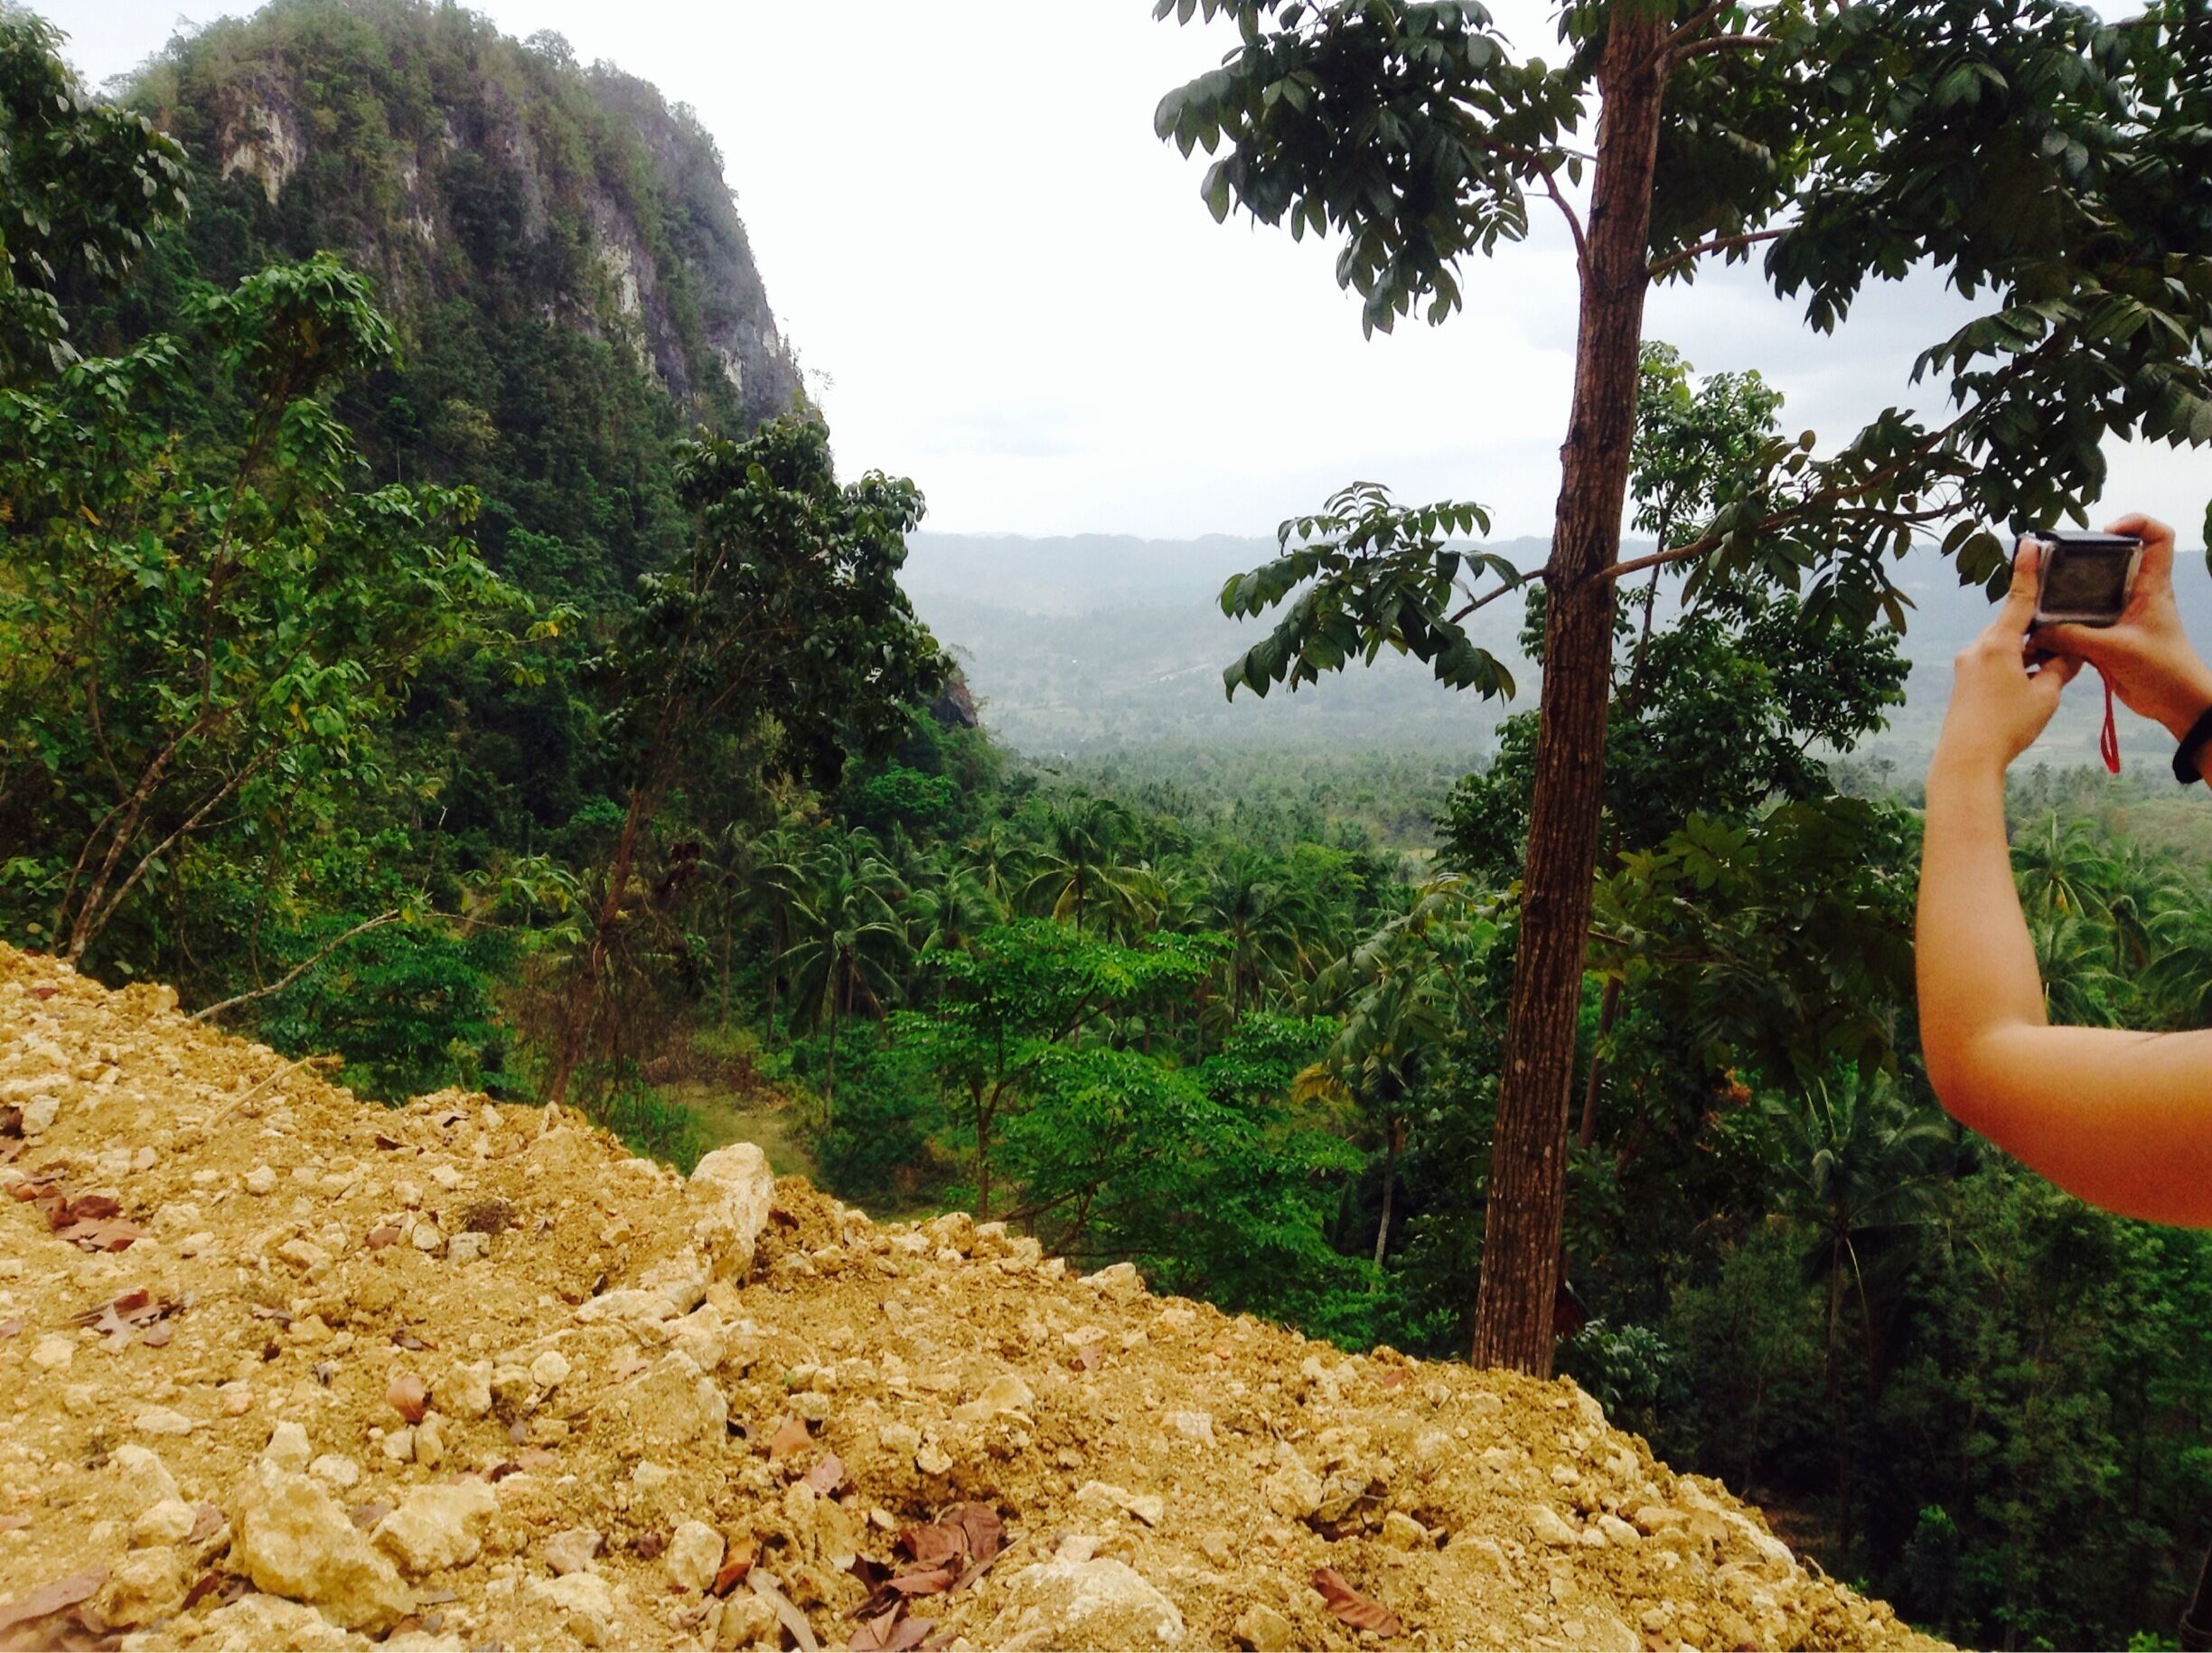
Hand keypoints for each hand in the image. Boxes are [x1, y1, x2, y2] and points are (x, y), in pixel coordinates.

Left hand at [1932, 541, 2083, 778]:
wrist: (1966, 758)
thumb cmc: (2007, 726)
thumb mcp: (2046, 695)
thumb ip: (2060, 667)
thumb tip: (2068, 653)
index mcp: (1998, 644)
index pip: (2020, 600)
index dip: (2029, 571)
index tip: (2029, 543)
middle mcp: (1977, 647)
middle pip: (2014, 626)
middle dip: (2039, 632)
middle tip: (2063, 650)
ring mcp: (1967, 664)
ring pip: (2005, 646)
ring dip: (2028, 654)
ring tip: (2046, 679)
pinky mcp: (1963, 681)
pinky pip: (1994, 662)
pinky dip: (2014, 667)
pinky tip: (2027, 689)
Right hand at [2033, 515, 2211, 739]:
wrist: (2176, 703)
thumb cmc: (2162, 669)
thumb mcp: (2115, 650)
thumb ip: (2073, 638)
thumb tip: (2036, 632)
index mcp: (2152, 587)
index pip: (2159, 537)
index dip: (2137, 523)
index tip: (2106, 530)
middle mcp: (2137, 594)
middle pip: (2114, 560)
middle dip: (2085, 557)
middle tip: (2056, 563)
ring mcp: (2122, 615)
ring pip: (2092, 592)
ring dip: (2068, 595)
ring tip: (2041, 595)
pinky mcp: (2109, 636)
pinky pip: (2082, 622)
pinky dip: (2063, 625)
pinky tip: (2044, 631)